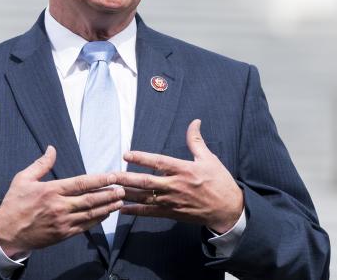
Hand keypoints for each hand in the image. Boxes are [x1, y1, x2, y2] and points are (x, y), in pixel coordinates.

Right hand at [0, 146, 124, 257]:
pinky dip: (97, 220)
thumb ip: (41, 164)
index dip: (99, 179)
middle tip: (123, 189)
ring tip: (120, 201)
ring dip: (107, 207)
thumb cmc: (14, 204)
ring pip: (90, 214)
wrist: (6, 233)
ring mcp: (62, 222)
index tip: (113, 176)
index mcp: (50, 191)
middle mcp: (58, 207)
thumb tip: (52, 149)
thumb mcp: (22, 179)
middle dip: (109, 194)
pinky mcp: (63, 234)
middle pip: (90, 199)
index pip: (81, 183)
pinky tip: (106, 214)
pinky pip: (84, 227)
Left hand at [114, 119, 242, 233]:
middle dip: (126, 178)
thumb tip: (194, 122)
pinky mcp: (171, 213)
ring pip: (144, 197)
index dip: (141, 158)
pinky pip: (149, 212)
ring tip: (110, 190)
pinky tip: (121, 209)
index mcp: (183, 169)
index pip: (158, 162)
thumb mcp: (209, 159)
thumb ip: (196, 141)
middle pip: (146, 182)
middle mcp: (174, 185)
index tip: (126, 154)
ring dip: (126, 194)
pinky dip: (135, 211)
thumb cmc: (219, 182)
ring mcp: (171, 201)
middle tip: (109, 175)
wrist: (227, 209)